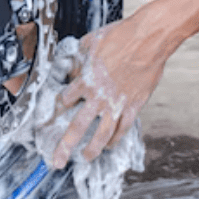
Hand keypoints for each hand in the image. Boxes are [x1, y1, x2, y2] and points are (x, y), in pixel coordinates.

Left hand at [51, 11, 171, 167]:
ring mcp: (117, 103)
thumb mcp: (89, 43)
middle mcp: (98, 96)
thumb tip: (70, 66)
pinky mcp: (134, 105)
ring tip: (85, 158)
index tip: (50, 119)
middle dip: (65, 146)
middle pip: (77, 127)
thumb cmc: (120, 36)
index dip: (56, 110)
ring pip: (102, 133)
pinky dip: (116, 139)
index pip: (64, 101)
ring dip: (92, 148)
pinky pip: (123, 128)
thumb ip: (78, 58)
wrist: (149, 38)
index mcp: (85, 80)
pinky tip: (109, 146)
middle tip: (57, 161)